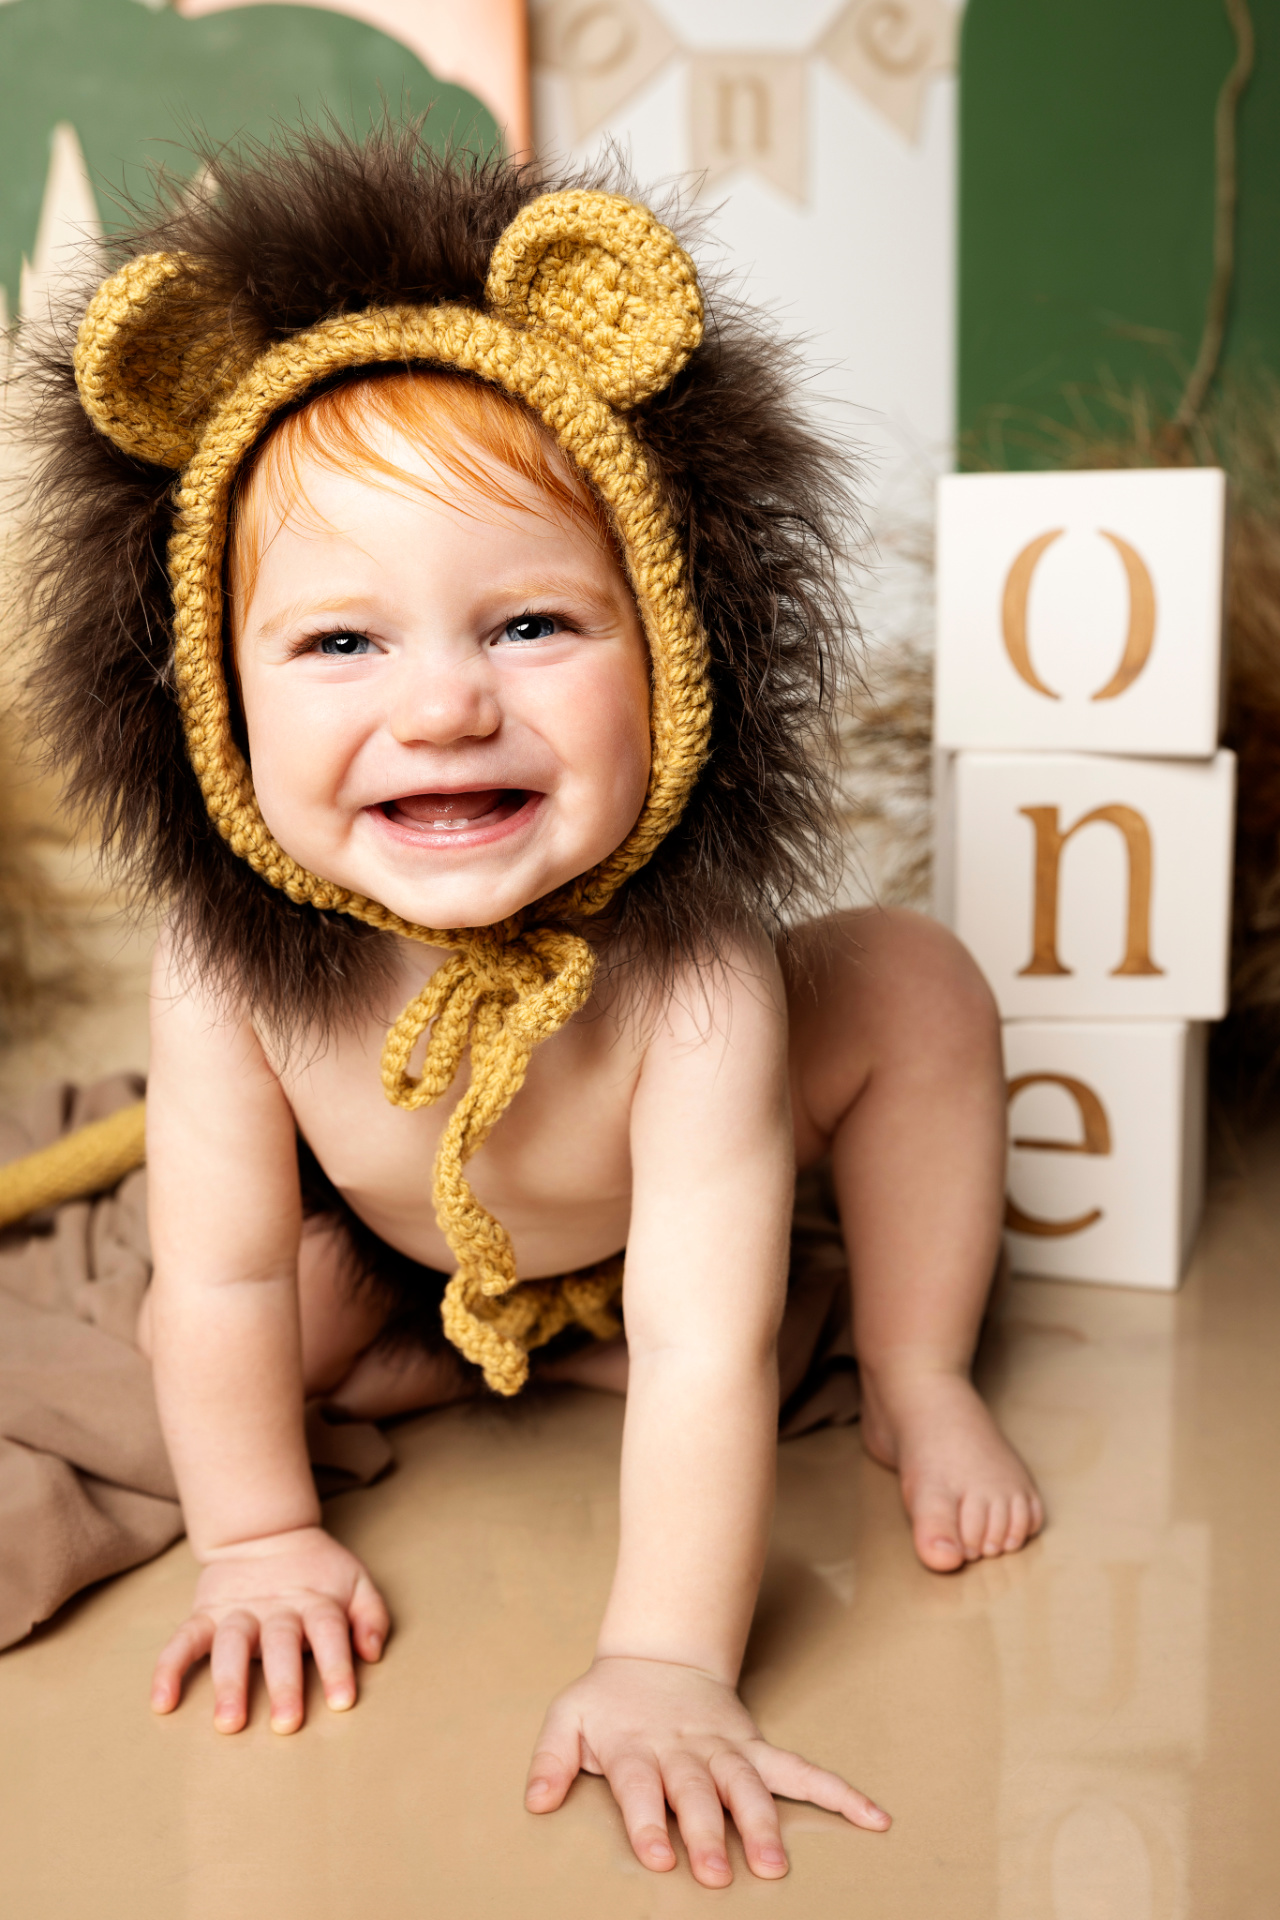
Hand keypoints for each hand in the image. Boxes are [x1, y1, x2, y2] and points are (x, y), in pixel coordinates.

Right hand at [150, 1525, 389, 1733]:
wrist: (265, 1535)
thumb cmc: (318, 1574)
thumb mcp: (354, 1582)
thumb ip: (371, 1614)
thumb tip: (373, 1653)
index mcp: (314, 1601)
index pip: (329, 1631)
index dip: (337, 1664)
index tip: (342, 1701)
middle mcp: (275, 1608)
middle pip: (280, 1643)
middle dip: (284, 1683)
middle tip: (286, 1724)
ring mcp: (237, 1611)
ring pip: (231, 1643)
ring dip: (230, 1682)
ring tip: (229, 1722)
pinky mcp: (204, 1614)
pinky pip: (183, 1639)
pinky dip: (170, 1667)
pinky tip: (162, 1701)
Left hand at [525, 1655, 889, 1885]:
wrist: (657, 1655)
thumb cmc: (609, 1701)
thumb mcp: (567, 1718)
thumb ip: (551, 1758)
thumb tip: (534, 1800)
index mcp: (636, 1745)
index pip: (642, 1786)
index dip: (650, 1820)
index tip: (660, 1855)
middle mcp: (684, 1749)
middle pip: (699, 1791)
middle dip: (710, 1832)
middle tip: (721, 1875)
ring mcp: (725, 1748)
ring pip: (748, 1784)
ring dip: (763, 1823)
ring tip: (775, 1864)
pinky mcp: (754, 1748)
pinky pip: (800, 1769)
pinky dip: (838, 1791)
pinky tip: (873, 1817)